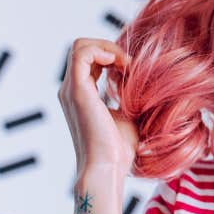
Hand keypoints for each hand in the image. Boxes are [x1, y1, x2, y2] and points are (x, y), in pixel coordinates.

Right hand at [58, 37, 137, 175]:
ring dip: (108, 47)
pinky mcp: (77, 91)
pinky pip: (82, 54)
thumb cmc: (118, 149)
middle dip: (109, 47)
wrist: (108, 168)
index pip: (89, 58)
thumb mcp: (125, 114)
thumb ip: (125, 96)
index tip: (132, 69)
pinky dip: (103, 51)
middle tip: (130, 64)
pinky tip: (120, 65)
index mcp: (81, 94)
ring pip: (80, 46)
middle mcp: (71, 89)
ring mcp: (72, 89)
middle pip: (83, 47)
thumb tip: (142, 82)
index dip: (111, 54)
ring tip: (126, 64)